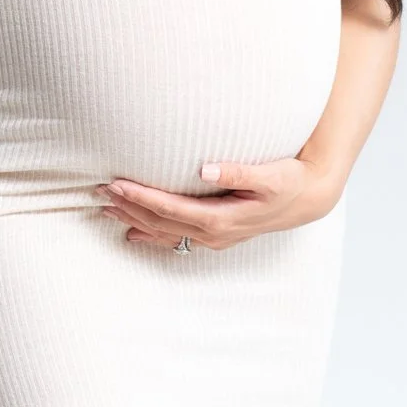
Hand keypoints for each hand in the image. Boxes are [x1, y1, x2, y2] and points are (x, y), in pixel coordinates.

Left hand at [93, 155, 344, 250]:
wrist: (308, 199)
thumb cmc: (288, 180)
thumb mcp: (269, 174)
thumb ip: (237, 171)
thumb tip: (205, 168)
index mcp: (221, 219)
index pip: (170, 208)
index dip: (141, 197)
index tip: (116, 183)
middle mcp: (213, 233)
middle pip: (160, 222)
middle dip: (129, 206)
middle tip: (98, 191)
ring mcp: (213, 237)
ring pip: (164, 231)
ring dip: (134, 219)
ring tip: (105, 209)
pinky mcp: (215, 234)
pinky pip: (175, 237)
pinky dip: (151, 234)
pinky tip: (132, 232)